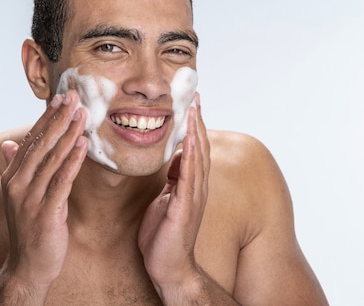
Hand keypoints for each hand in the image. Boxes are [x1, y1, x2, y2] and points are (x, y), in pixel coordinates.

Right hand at [0, 90, 87, 291]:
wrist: (27, 266)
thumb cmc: (28, 229)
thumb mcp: (19, 196)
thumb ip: (15, 168)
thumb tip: (9, 145)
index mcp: (12, 177)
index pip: (30, 141)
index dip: (46, 119)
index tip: (60, 99)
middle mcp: (17, 184)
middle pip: (41, 144)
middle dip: (59, 118)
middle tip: (74, 96)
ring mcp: (30, 198)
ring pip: (52, 158)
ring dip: (69, 133)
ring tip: (83, 114)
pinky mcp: (45, 211)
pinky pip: (62, 180)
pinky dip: (73, 160)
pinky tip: (84, 144)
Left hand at [138, 93, 210, 297]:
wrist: (168, 267)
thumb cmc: (164, 236)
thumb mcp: (165, 199)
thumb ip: (172, 179)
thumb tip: (172, 160)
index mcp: (190, 185)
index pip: (194, 149)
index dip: (193, 125)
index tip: (191, 103)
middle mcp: (196, 187)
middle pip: (200, 147)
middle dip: (197, 121)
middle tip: (195, 96)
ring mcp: (193, 196)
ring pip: (197, 157)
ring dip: (196, 131)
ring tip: (194, 108)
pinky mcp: (185, 206)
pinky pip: (188, 176)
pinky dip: (189, 155)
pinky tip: (188, 139)